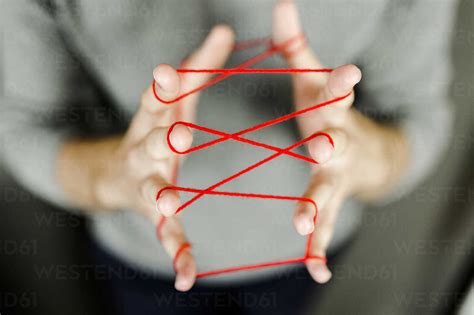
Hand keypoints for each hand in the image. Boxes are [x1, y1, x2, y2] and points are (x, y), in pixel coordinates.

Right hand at [59, 25, 234, 290]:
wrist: (115, 173)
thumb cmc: (156, 131)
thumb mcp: (176, 99)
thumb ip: (201, 66)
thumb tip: (226, 30)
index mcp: (155, 120)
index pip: (156, 99)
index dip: (161, 85)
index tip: (168, 70)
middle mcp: (147, 150)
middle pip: (152, 142)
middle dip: (163, 138)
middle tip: (178, 132)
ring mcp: (148, 183)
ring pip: (153, 188)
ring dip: (160, 196)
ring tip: (167, 205)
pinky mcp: (155, 212)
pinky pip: (167, 234)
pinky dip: (176, 253)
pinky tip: (186, 276)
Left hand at [273, 0, 407, 282]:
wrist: (362, 151)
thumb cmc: (329, 115)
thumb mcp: (314, 82)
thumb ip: (296, 48)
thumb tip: (282, 2)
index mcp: (329, 112)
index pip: (337, 93)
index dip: (343, 81)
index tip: (352, 72)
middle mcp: (337, 145)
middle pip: (335, 145)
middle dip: (330, 145)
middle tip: (324, 144)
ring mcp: (335, 177)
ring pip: (327, 193)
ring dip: (317, 208)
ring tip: (305, 225)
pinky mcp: (330, 201)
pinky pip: (324, 227)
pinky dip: (320, 249)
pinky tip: (318, 272)